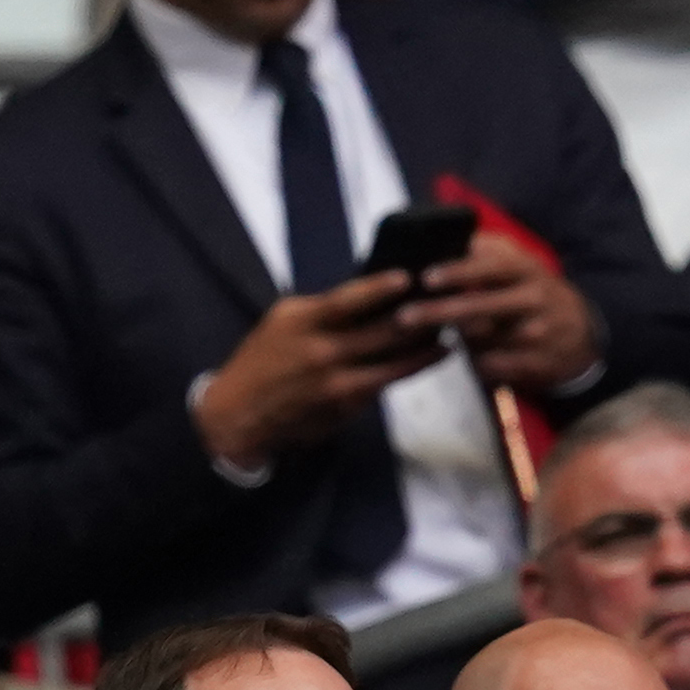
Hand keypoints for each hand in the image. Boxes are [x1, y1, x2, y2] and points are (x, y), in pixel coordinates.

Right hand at [194, 270, 446, 467]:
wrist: (239, 413)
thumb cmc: (266, 360)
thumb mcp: (284, 324)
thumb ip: (324, 311)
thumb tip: (373, 294)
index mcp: (302, 320)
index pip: (345, 300)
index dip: (378, 288)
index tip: (406, 277)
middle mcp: (320, 348)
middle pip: (380, 330)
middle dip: (417, 316)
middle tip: (447, 300)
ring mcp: (335, 378)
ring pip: (393, 359)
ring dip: (425, 344)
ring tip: (450, 328)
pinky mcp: (345, 403)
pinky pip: (387, 381)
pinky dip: (414, 366)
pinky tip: (435, 354)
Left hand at [422, 234, 604, 392]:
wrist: (581, 334)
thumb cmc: (532, 292)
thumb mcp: (518, 264)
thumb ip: (484, 250)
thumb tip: (436, 241)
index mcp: (526, 269)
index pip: (490, 266)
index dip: (458, 272)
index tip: (427, 278)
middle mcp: (535, 299)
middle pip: (480, 307)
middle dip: (439, 312)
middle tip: (404, 317)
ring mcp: (538, 333)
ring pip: (482, 339)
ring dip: (455, 338)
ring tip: (436, 335)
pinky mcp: (537, 363)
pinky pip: (492, 365)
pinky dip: (475, 362)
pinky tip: (471, 356)